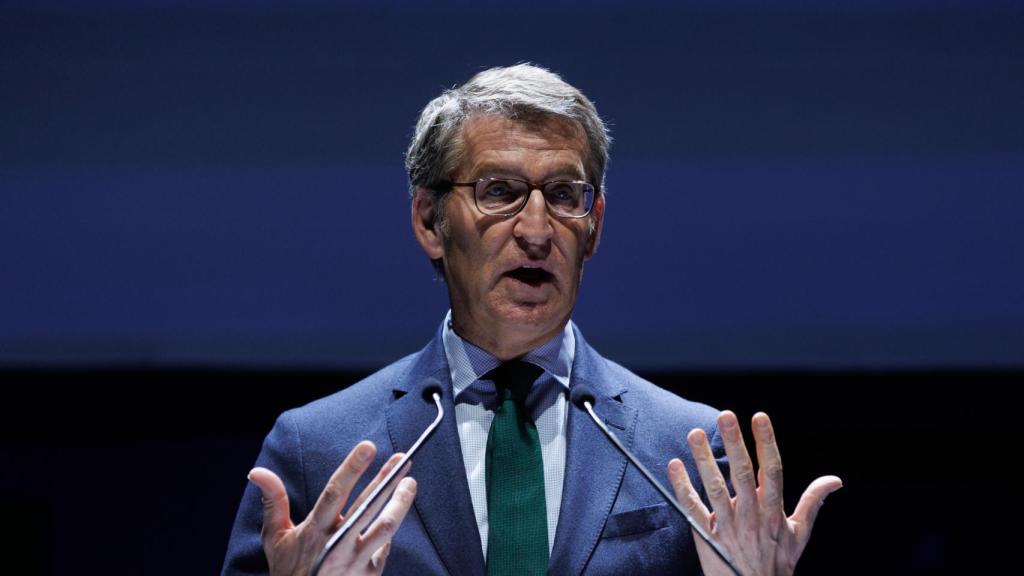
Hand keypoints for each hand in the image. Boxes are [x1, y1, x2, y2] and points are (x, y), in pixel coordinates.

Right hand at [248, 441, 416, 575]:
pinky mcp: (370, 575)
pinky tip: (396, 513)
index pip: (334, 493)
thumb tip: (257, 471)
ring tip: (410, 483)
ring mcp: (356, 562)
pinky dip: (390, 530)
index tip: (368, 446)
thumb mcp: (275, 538)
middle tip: (403, 459)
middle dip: (386, 480)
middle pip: (367, 507)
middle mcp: (337, 545)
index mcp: (314, 532)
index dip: (352, 468)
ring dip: (400, 504)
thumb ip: (274, 501)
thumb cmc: (288, 571)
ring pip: (385, 528)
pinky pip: (385, 548)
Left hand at [668, 411, 841, 575]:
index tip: (759, 417)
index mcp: (774, 512)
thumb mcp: (799, 534)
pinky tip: (675, 466)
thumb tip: (834, 480)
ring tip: (694, 433)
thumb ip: (813, 502)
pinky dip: (683, 487)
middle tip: (725, 415)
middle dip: (734, 442)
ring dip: (704, 460)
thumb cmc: (777, 564)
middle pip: (742, 473)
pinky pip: (693, 509)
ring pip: (715, 488)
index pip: (772, 470)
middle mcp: (751, 516)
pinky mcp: (707, 537)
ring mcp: (728, 527)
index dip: (766, 443)